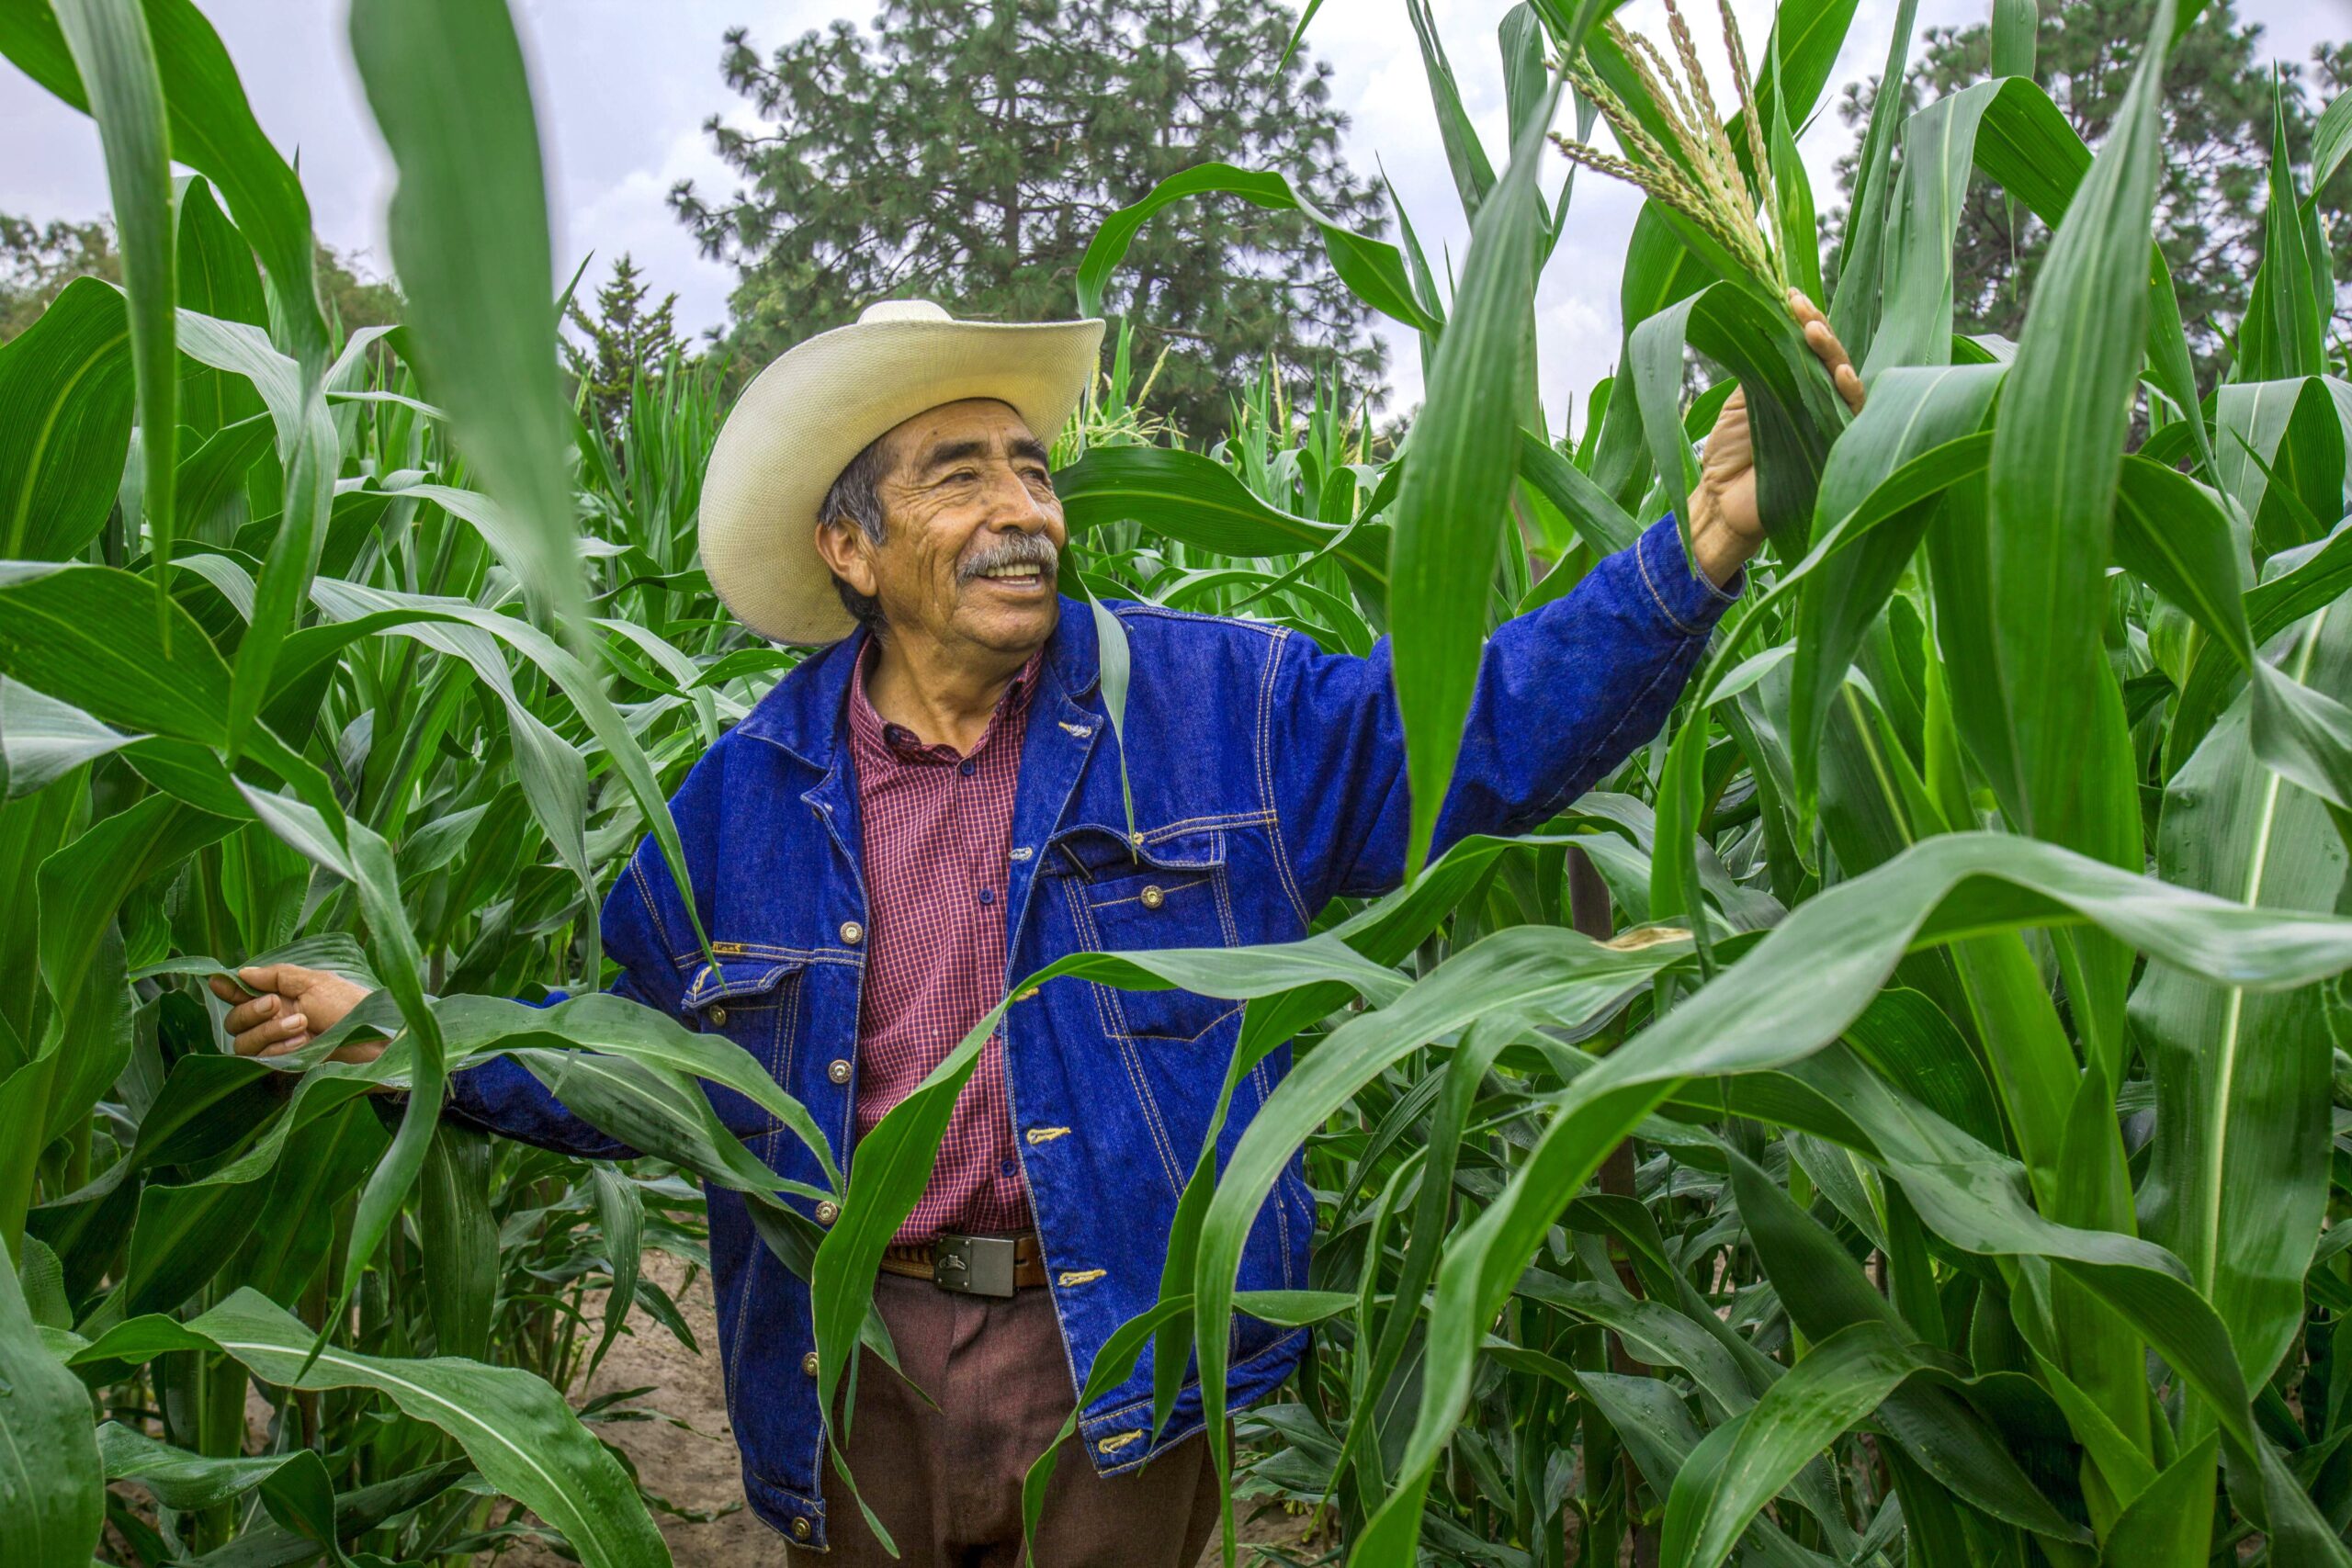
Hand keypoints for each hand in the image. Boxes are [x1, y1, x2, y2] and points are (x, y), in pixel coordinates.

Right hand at [209, 964, 378, 1063]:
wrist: (379, 1041)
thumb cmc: (353, 1007)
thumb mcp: (317, 983)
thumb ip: (278, 976)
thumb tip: (242, 972)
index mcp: (283, 999)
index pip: (242, 995)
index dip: (227, 989)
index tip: (220, 983)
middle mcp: (276, 1023)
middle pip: (234, 1022)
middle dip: (251, 1011)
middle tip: (277, 1005)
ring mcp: (280, 1049)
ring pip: (243, 1044)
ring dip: (268, 1032)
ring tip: (302, 1025)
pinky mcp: (286, 1070)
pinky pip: (260, 1062)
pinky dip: (277, 1050)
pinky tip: (303, 1043)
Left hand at [1686, 287, 1866, 586]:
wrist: (1720, 504)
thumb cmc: (1729, 453)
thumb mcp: (1740, 399)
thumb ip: (1759, 364)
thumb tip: (1764, 316)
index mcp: (1799, 385)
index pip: (1811, 346)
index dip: (1804, 319)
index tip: (1788, 295)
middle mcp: (1821, 401)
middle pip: (1832, 359)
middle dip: (1819, 331)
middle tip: (1801, 310)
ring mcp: (1832, 424)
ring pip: (1846, 383)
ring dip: (1833, 355)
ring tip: (1814, 333)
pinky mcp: (1837, 450)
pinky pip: (1852, 420)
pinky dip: (1848, 396)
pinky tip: (1840, 375)